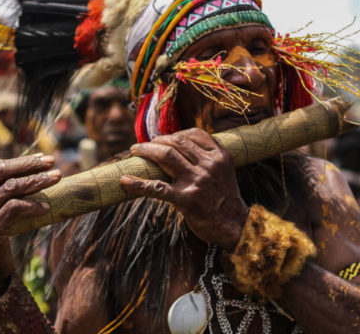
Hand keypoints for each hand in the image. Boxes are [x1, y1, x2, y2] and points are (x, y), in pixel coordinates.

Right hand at [0, 154, 60, 300]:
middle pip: (3, 172)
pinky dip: (32, 205)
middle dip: (30, 165)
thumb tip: (36, 176)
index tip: (44, 159)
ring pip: (11, 188)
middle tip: (53, 163)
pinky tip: (46, 207)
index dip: (22, 161)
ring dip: (37, 181)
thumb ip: (3, 196)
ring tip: (56, 179)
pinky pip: (14, 209)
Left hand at [119, 128, 247, 251]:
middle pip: (177, 143)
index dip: (175, 134)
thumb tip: (182, 146)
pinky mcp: (185, 199)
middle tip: (144, 145)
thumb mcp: (225, 171)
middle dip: (157, 141)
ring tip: (136, 151)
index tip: (163, 139)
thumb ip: (209, 157)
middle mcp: (209, 165)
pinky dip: (138, 184)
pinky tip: (124, 181)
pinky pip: (157, 188)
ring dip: (147, 151)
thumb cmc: (225, 198)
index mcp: (219, 156)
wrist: (234, 225)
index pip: (193, 134)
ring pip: (167, 156)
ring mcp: (197, 181)